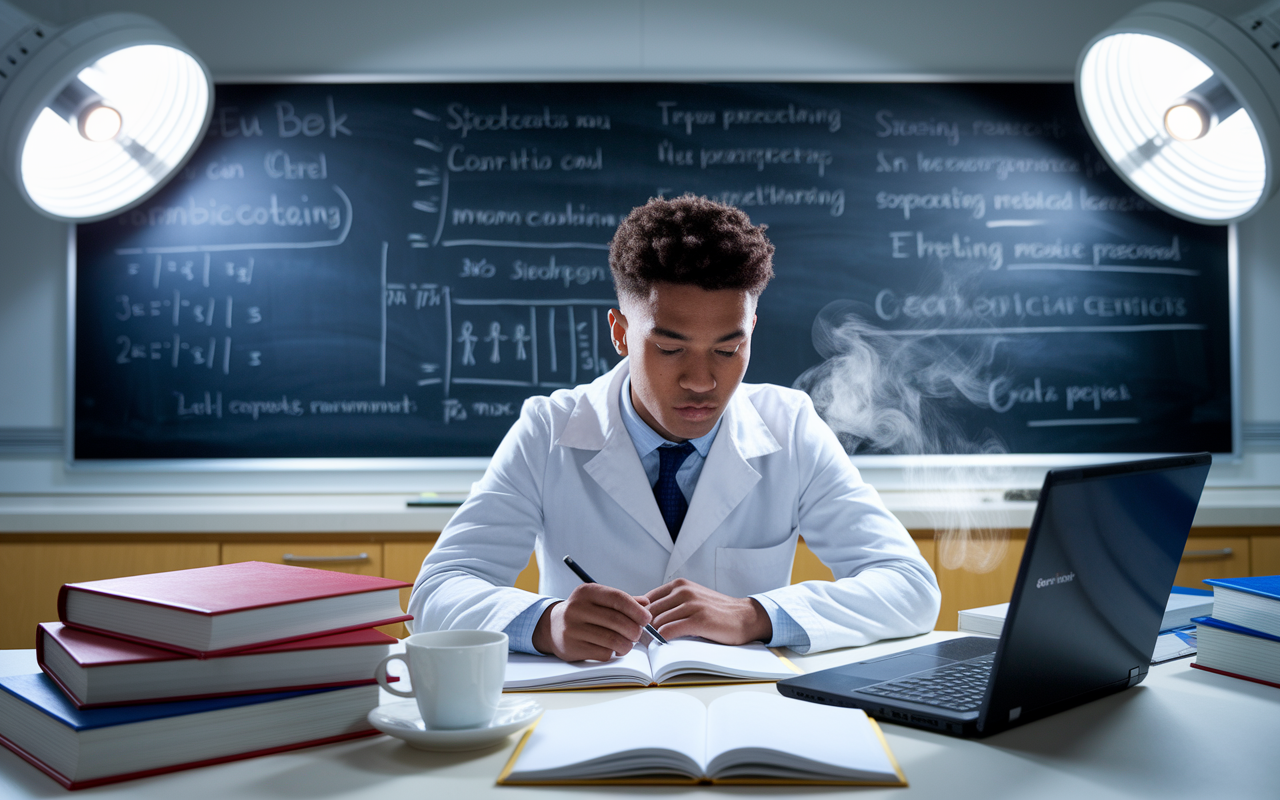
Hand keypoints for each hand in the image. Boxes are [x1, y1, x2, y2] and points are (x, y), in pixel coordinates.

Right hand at [531, 583, 652, 661]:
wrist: (552, 626)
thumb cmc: (584, 612)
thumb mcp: (599, 600)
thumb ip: (622, 601)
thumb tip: (646, 604)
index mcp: (586, 592)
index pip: (617, 598)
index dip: (636, 610)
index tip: (646, 619)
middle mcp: (577, 608)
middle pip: (616, 620)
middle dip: (634, 630)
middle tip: (638, 634)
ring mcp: (572, 628)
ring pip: (612, 639)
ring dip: (626, 644)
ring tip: (628, 644)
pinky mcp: (571, 647)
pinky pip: (603, 653)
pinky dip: (613, 653)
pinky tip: (613, 650)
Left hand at [643, 579, 772, 644]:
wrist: (745, 617)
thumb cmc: (716, 611)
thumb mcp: (692, 599)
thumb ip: (671, 603)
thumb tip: (643, 616)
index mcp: (679, 585)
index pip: (646, 599)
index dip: (639, 616)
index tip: (639, 629)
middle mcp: (684, 591)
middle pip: (649, 611)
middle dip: (643, 628)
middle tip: (642, 641)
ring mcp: (692, 604)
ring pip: (657, 622)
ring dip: (652, 636)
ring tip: (652, 645)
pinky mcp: (699, 620)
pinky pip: (669, 630)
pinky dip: (662, 640)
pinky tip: (664, 644)